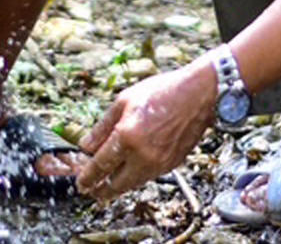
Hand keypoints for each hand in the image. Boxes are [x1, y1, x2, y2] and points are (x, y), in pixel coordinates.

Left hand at [76, 61, 216, 200]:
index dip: (87, 177)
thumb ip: (102, 127)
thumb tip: (86, 147)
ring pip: (133, 184)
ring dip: (119, 185)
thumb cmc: (163, 91)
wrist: (199, 94)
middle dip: (101, 190)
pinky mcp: (172, 165)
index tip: (81, 183)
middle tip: (92, 189)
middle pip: (116, 185)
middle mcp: (142, 155)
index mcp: (127, 136)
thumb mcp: (124, 100)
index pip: (100, 166)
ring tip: (109, 182)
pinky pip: (149, 176)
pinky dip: (137, 176)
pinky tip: (132, 169)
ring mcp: (159, 163)